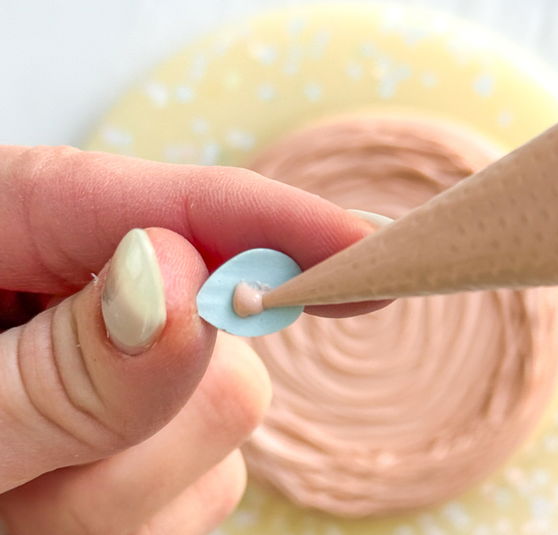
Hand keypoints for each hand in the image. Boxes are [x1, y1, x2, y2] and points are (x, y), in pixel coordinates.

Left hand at [0, 145, 381, 533]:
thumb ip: (51, 368)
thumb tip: (187, 289)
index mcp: (17, 230)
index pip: (174, 205)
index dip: (280, 225)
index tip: (369, 255)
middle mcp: (93, 296)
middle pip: (216, 348)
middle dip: (141, 435)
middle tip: (21, 483)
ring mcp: (131, 378)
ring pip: (219, 438)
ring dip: (122, 501)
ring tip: (13, 506)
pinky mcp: (145, 446)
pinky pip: (200, 494)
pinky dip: (134, 526)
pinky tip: (52, 517)